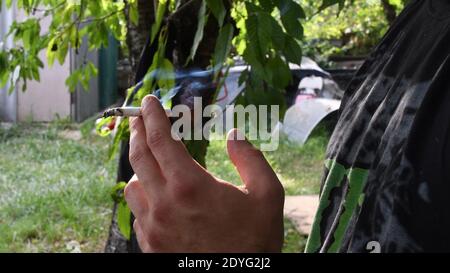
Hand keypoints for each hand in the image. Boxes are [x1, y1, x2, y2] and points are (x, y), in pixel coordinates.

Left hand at [124, 95, 284, 252]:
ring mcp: (153, 228)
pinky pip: (137, 215)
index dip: (152, 116)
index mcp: (190, 186)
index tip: (149, 101)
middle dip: (137, 133)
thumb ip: (251, 159)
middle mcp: (163, 204)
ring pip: (132, 187)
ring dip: (139, 169)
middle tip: (140, 119)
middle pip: (138, 158)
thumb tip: (235, 135)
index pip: (161, 139)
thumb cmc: (256, 242)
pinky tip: (159, 200)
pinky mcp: (150, 247)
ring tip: (152, 162)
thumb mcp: (268, 195)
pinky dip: (144, 199)